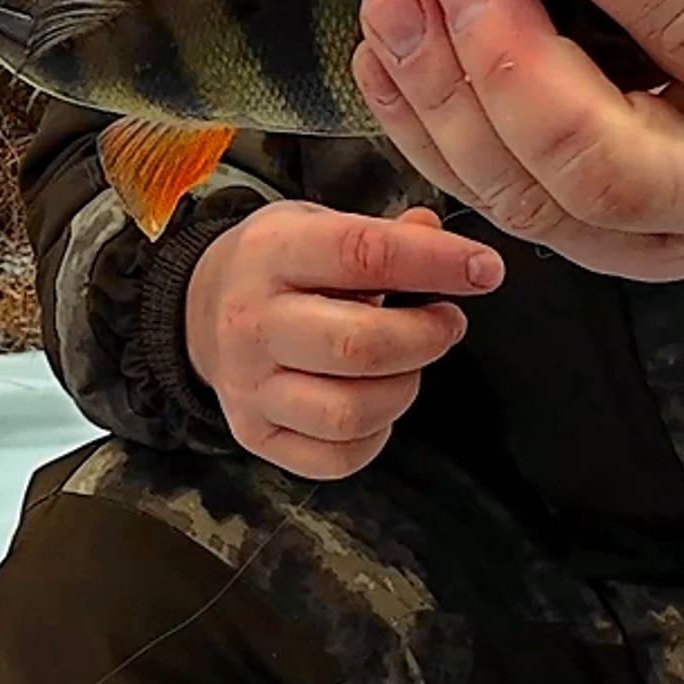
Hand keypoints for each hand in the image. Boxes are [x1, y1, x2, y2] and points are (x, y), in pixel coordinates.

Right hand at [183, 200, 503, 479]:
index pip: (364, 255)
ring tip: (410, 364)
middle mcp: (253, 322)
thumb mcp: (319, 226)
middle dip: (428, 338)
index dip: (436, 264)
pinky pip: (334, 458)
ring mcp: (249, 386)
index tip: (485, 271)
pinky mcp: (254, 434)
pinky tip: (376, 404)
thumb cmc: (279, 266)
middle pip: (360, 346)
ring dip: (404, 390)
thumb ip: (383, 234)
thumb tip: (437, 233)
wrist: (197, 313)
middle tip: (449, 323)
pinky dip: (374, 436)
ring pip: (350, 412)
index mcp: (272, 252)